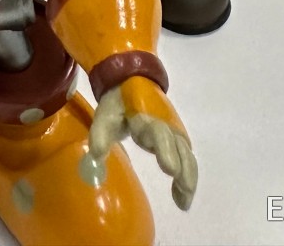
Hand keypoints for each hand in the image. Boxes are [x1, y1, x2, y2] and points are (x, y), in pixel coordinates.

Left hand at [89, 77, 197, 212]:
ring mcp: (174, 130)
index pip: (160, 133)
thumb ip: (100, 134)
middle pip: (180, 147)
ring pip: (187, 154)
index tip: (170, 169)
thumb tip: (95, 157)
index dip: (166, 150)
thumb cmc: (118, 102)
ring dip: (188, 178)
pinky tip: (181, 198)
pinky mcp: (176, 138)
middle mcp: (166, 124)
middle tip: (183, 192)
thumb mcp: (105, 114)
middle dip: (184, 169)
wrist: (133, 81)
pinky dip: (187, 177)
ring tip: (183, 203)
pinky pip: (186, 158)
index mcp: (148, 117)